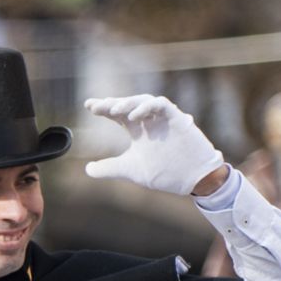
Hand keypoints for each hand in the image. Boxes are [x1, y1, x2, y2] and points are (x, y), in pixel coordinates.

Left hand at [81, 95, 226, 199]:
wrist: (194, 180)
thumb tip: (87, 170)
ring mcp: (163, 119)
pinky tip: (134, 116)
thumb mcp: (132, 171)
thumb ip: (110, 168)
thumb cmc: (166, 173)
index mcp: (138, 130)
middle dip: (112, 103)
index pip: (118, 114)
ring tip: (113, 110)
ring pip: (143, 100)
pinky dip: (147, 107)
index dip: (104, 108)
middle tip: (96, 106)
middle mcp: (149, 121)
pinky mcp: (177, 118)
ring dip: (128, 103)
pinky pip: (161, 105)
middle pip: (128, 105)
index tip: (89, 106)